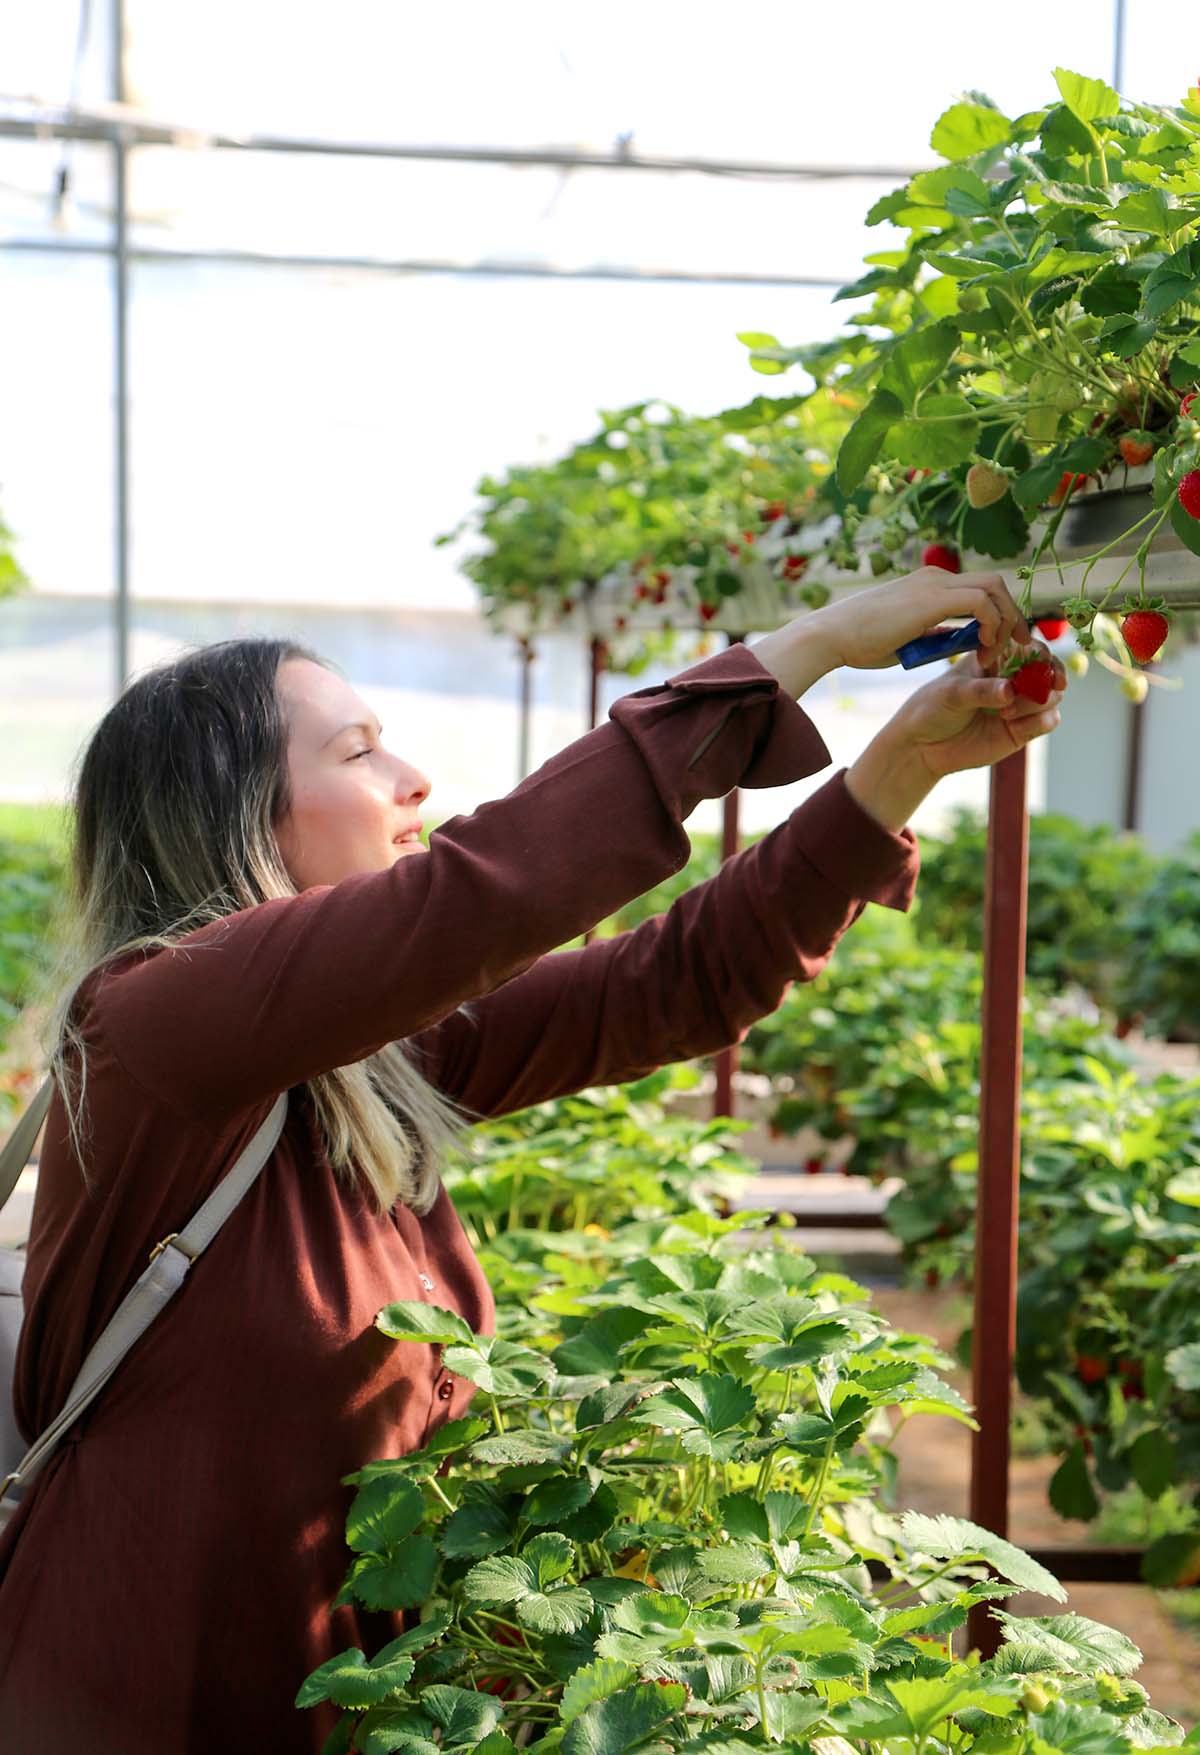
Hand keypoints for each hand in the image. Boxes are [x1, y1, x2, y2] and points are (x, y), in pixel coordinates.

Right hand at [807, 567, 1030, 671]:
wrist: (832, 636)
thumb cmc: (860, 642)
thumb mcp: (907, 638)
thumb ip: (933, 633)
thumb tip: (957, 639)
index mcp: (929, 584)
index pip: (979, 588)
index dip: (999, 613)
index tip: (1002, 643)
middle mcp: (936, 576)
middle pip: (995, 583)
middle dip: (1012, 614)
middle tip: (1018, 645)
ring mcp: (935, 583)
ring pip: (994, 588)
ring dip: (1006, 620)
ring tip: (1001, 651)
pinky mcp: (933, 598)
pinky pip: (981, 603)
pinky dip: (991, 625)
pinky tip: (983, 648)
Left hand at [896, 645, 1065, 778]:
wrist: (922, 746)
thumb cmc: (932, 709)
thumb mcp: (952, 694)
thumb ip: (981, 691)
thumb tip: (1010, 690)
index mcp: (995, 657)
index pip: (1029, 647)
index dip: (1042, 654)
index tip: (1044, 664)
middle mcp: (1013, 677)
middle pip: (1048, 671)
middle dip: (1045, 680)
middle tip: (1024, 693)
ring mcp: (1019, 703)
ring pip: (1051, 696)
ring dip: (1038, 703)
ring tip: (1005, 713)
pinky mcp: (1022, 729)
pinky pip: (1048, 721)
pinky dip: (1040, 722)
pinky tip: (1014, 727)